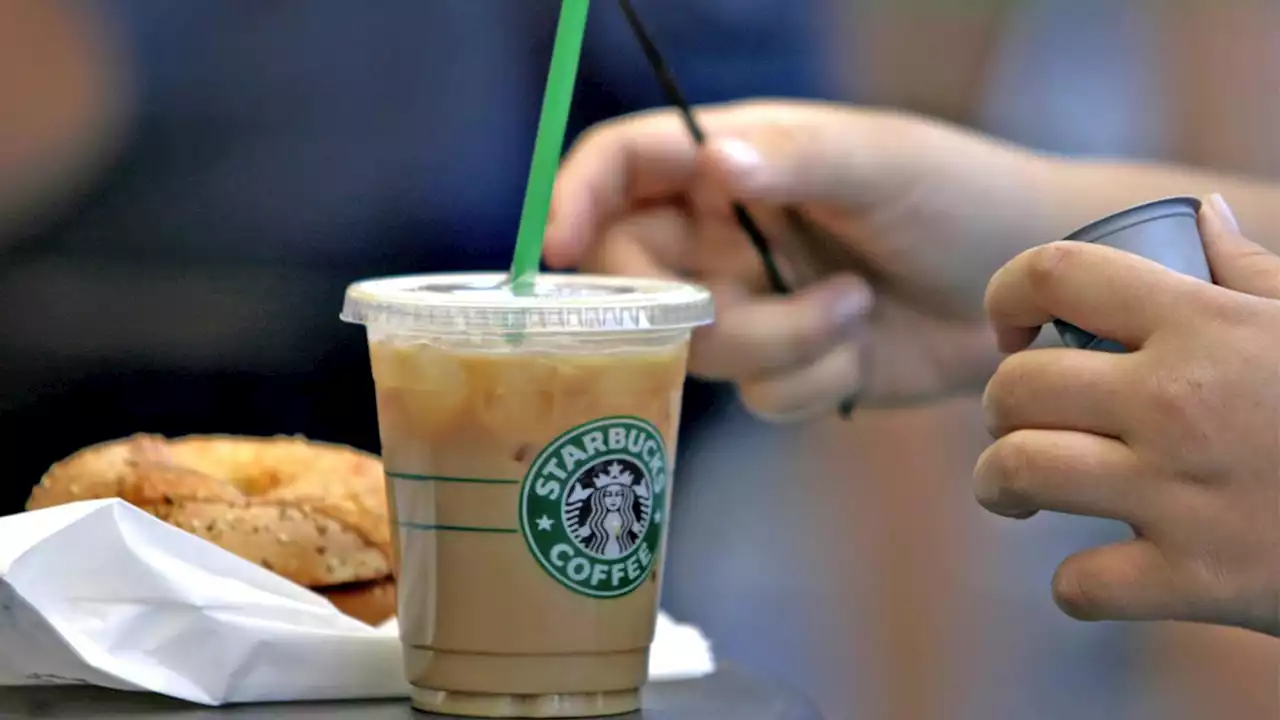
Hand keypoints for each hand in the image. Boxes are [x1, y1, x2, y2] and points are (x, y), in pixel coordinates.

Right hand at [545, 100, 1071, 419]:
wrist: (1030, 291)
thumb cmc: (960, 193)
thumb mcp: (881, 163)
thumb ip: (797, 162)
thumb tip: (714, 164)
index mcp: (734, 161)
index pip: (621, 165)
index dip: (575, 199)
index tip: (556, 249)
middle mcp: (725, 232)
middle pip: (637, 278)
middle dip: (692, 306)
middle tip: (747, 301)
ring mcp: (753, 301)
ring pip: (699, 348)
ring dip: (776, 342)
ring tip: (853, 308)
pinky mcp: (787, 365)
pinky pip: (756, 395)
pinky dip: (808, 381)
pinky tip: (861, 349)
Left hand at [978, 194, 1279, 635]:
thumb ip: (1250, 272)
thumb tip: (1200, 216)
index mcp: (1204, 323)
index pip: (1055, 273)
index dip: (1007, 294)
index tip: (1013, 329)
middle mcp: (1178, 400)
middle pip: (1017, 387)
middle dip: (999, 404)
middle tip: (1017, 421)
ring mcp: (1182, 492)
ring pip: (1019, 472)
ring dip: (999, 483)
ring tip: (1012, 488)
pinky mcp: (1199, 580)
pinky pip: (1079, 583)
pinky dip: (1077, 586)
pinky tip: (1099, 574)